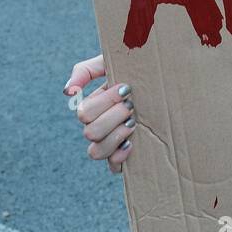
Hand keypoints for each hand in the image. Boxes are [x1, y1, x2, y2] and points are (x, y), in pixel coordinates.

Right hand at [65, 54, 135, 173]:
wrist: (163, 81)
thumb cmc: (137, 71)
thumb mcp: (110, 63)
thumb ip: (85, 71)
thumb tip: (67, 92)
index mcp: (93, 106)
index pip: (84, 113)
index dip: (105, 101)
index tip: (126, 88)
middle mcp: (98, 126)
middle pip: (90, 132)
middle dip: (113, 116)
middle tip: (131, 105)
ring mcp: (110, 143)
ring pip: (96, 152)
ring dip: (116, 136)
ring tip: (134, 122)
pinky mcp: (124, 157)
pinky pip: (112, 168)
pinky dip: (119, 158)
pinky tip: (132, 142)